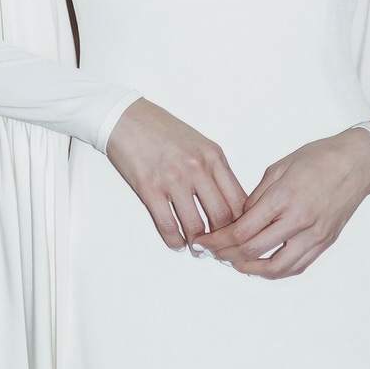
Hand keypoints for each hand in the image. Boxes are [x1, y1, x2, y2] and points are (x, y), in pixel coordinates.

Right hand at [105, 98, 247, 250]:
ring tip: (198, 250)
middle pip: (222, 216)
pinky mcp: (150, 188)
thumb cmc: (163, 130)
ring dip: (199, 245)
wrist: (126, 118)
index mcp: (214, 157)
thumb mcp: (200, 144)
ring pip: (196, 226)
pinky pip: (168, 225)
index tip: (239, 234)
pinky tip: (177, 244)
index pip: (239, 199)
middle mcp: (197, 168)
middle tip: (221, 249)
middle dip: (223, 239)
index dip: (242, 224)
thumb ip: (215, 170)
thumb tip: (229, 202)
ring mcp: (173, 179)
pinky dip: (175, 241)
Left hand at [196, 126, 369, 278]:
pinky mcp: (324, 242)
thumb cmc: (320, 158)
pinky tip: (261, 266)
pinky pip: (296, 267)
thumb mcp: (278, 168)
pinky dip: (275, 271)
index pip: (241, 231)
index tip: (205, 241)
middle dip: (226, 254)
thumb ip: (256, 197)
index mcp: (283, 198)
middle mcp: (298, 220)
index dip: (218, 240)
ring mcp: (313, 235)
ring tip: (234, 262)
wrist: (357, 162)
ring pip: (275, 267)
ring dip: (249, 268)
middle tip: (212, 252)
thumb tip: (238, 219)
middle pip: (252, 251)